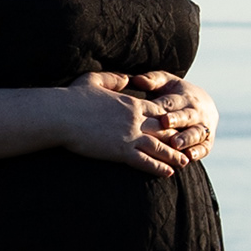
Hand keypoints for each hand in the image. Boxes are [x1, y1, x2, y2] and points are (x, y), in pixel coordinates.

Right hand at [63, 72, 183, 176]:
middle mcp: (135, 119)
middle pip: (164, 129)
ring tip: (185, 162)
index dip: (169, 119)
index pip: (158, 111)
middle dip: (177, 138)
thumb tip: (127, 78)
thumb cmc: (73, 98)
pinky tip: (168, 173)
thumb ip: (115, 78)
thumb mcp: (95, 80)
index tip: (178, 125)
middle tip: (189, 146)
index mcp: (131, 103)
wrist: (60, 115)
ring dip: (173, 155)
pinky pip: (145, 161)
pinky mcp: (121, 151)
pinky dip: (159, 167)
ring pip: (159, 147)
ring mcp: (129, 136)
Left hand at [121, 70, 215, 164]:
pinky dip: (198, 152)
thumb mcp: (167, 83)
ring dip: (187, 138)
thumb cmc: (176, 94)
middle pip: (186, 116)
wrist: (204, 105)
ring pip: (196, 132)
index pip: (172, 102)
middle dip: (177, 119)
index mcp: (184, 97)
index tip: (157, 111)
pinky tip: (189, 157)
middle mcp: (195, 112)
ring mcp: (203, 127)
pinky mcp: (207, 142)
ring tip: (176, 144)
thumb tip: (137, 79)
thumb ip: (153, 80)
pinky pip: (204, 147)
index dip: (164, 107)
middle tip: (166, 123)